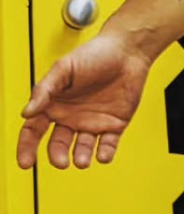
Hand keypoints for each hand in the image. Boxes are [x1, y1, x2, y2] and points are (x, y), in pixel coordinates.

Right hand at [17, 30, 152, 170]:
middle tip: (60, 162)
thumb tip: (27, 112)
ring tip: (81, 161)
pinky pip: (108, 144)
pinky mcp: (114, 124)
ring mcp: (92, 122)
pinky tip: (102, 156)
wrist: (127, 50)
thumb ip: (45, 90)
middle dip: (57, 155)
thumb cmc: (94, 54)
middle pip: (58, 144)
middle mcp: (71, 116)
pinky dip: (105, 153)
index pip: (33, 131)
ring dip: (81, 156)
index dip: (27, 147)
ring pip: (82, 148)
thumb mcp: (63, 68)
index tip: (26, 163)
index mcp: (54, 104)